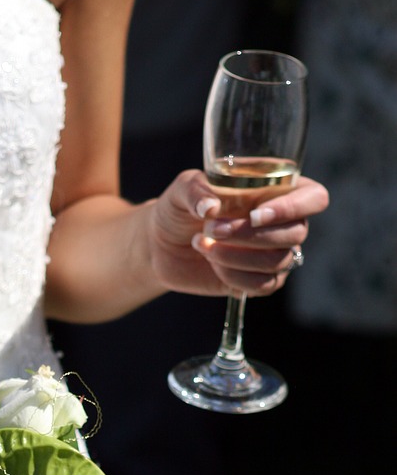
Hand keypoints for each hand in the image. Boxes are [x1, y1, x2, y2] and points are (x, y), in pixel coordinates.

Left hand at [148, 169, 329, 297]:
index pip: (313, 198)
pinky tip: (212, 263)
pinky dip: (234, 276)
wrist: (161, 245)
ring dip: (237, 256)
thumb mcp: (182, 190)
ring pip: (279, 261)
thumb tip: (210, 207)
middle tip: (210, 228)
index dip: (292, 208)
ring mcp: (272, 253)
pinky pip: (264, 285)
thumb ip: (195, 191)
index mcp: (275, 189)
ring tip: (202, 244)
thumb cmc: (179, 208)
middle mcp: (281, 222)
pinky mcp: (257, 280)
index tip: (254, 215)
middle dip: (250, 235)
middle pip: (296, 233)